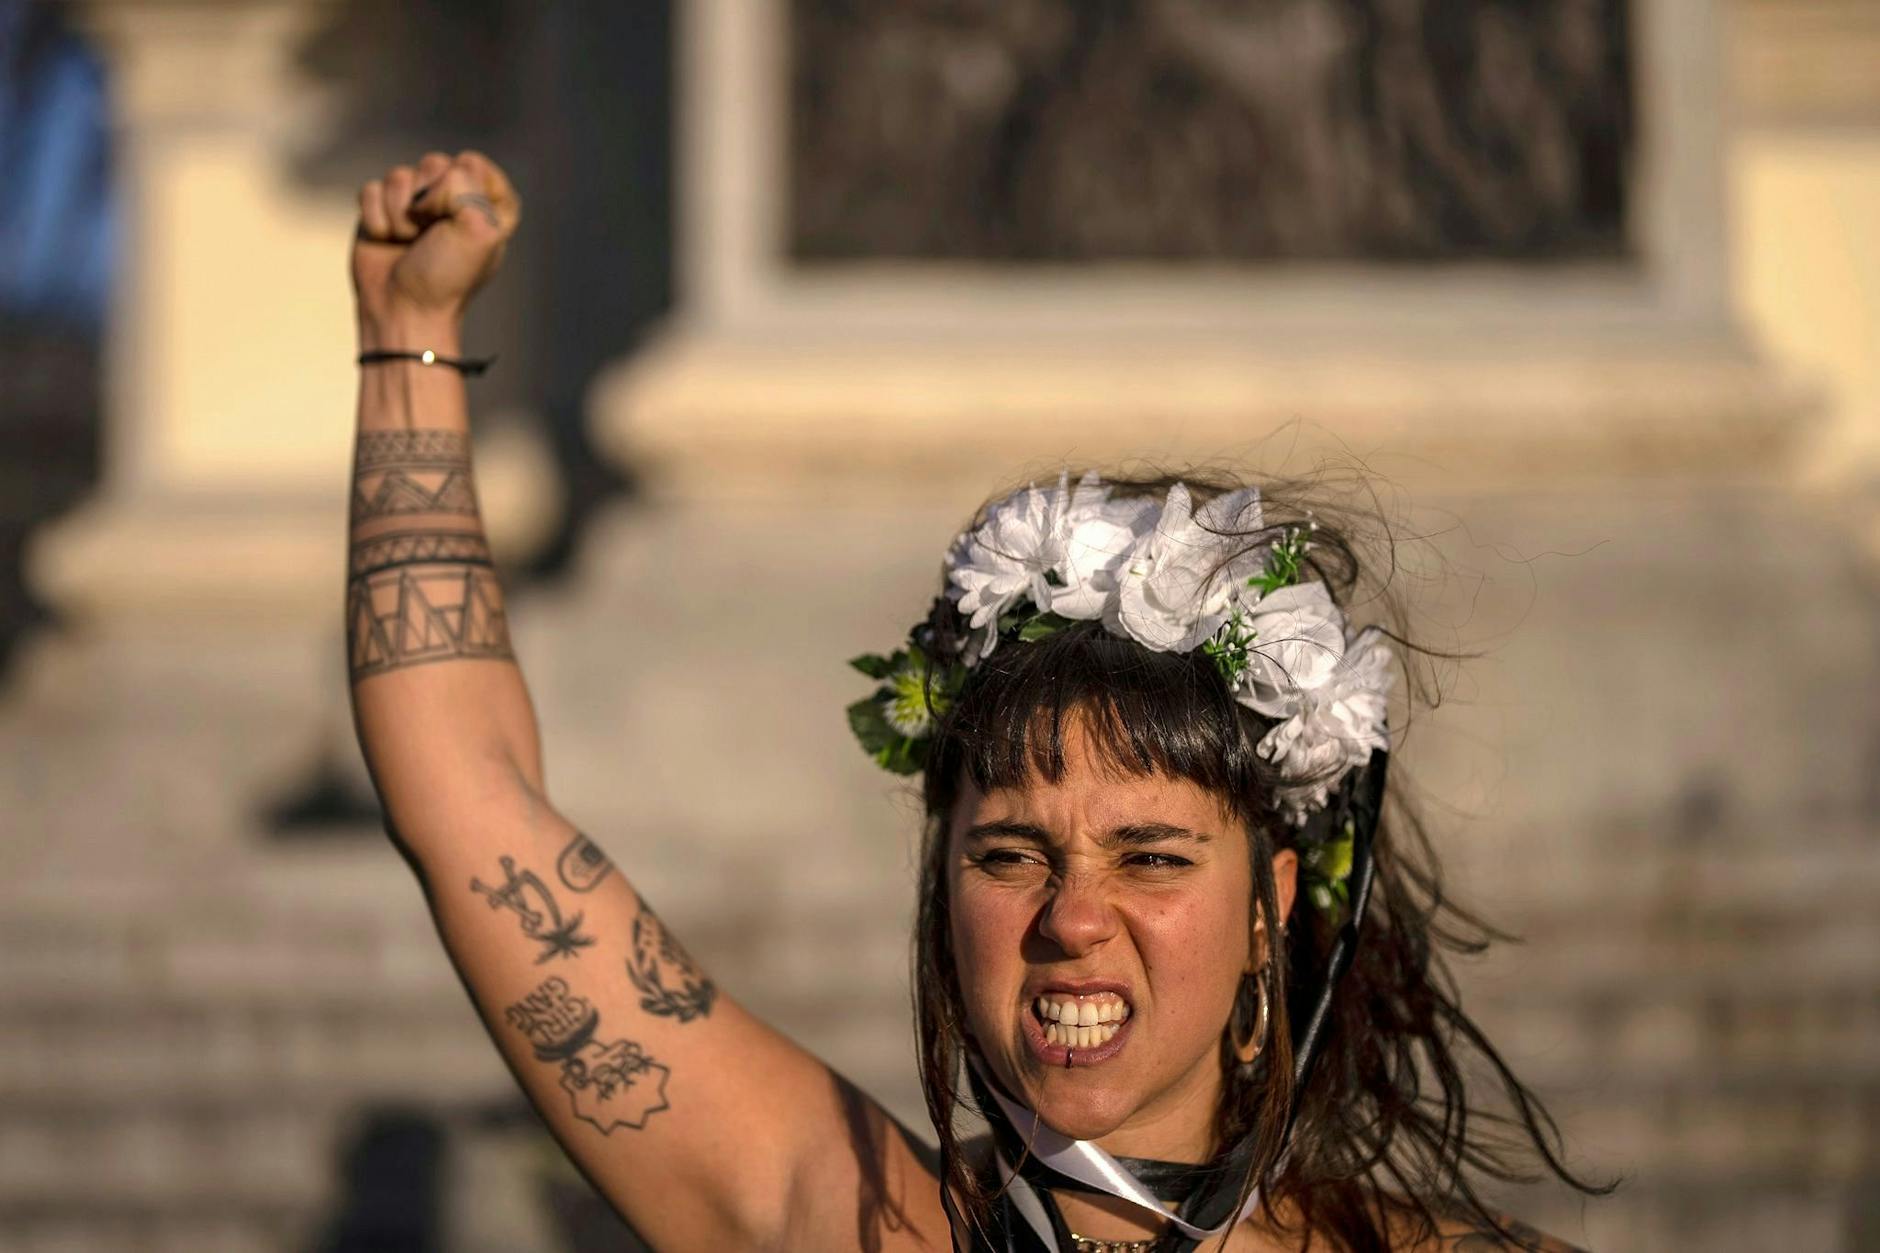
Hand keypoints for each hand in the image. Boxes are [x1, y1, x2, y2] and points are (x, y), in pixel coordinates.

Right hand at [352, 149, 520, 346]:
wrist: (402, 308)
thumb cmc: (446, 276)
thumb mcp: (478, 230)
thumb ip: (467, 186)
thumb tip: (426, 181)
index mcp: (489, 203)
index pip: (472, 163)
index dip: (460, 190)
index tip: (462, 222)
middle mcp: (454, 198)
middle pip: (434, 163)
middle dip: (427, 200)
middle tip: (431, 235)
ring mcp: (416, 202)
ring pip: (398, 174)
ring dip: (400, 214)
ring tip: (409, 242)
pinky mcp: (382, 209)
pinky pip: (371, 189)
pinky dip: (376, 218)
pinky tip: (386, 241)